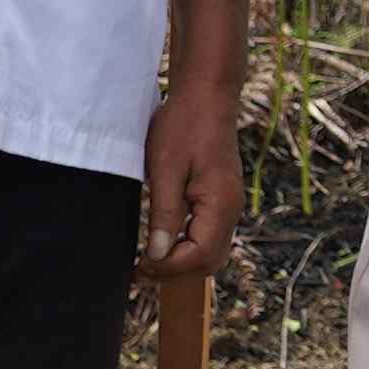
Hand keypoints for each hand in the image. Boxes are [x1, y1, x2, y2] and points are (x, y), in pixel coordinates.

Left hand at [140, 67, 244, 277]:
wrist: (206, 96)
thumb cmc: (184, 125)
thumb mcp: (165, 169)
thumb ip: (164, 214)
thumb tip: (156, 254)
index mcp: (220, 203)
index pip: (199, 256)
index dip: (168, 268)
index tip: (137, 266)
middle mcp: (231, 210)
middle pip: (208, 262)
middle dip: (174, 273)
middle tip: (137, 271)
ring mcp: (228, 206)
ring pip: (209, 253)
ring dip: (180, 263)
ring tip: (146, 261)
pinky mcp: (220, 200)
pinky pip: (208, 237)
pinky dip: (186, 248)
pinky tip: (162, 243)